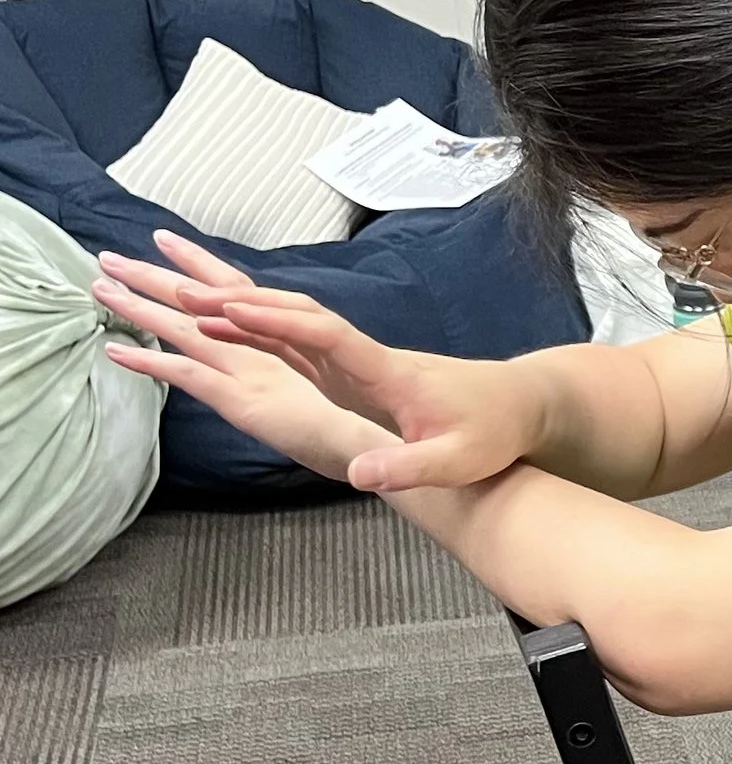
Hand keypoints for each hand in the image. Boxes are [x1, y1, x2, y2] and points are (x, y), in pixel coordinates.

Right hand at [99, 235, 544, 492]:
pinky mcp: (356, 372)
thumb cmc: (493, 433)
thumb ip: (410, 467)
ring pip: (291, 322)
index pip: (327, 335)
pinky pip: (297, 343)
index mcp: (388, 371)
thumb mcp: (457, 461)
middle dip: (242, 300)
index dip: (280, 320)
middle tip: (181, 287)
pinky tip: (224, 324)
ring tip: (182, 293)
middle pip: (296, 316)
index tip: (235, 307)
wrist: (519, 406)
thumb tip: (361, 476)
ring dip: (242, 306)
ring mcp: (359, 361)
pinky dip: (259, 329)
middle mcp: (367, 356)